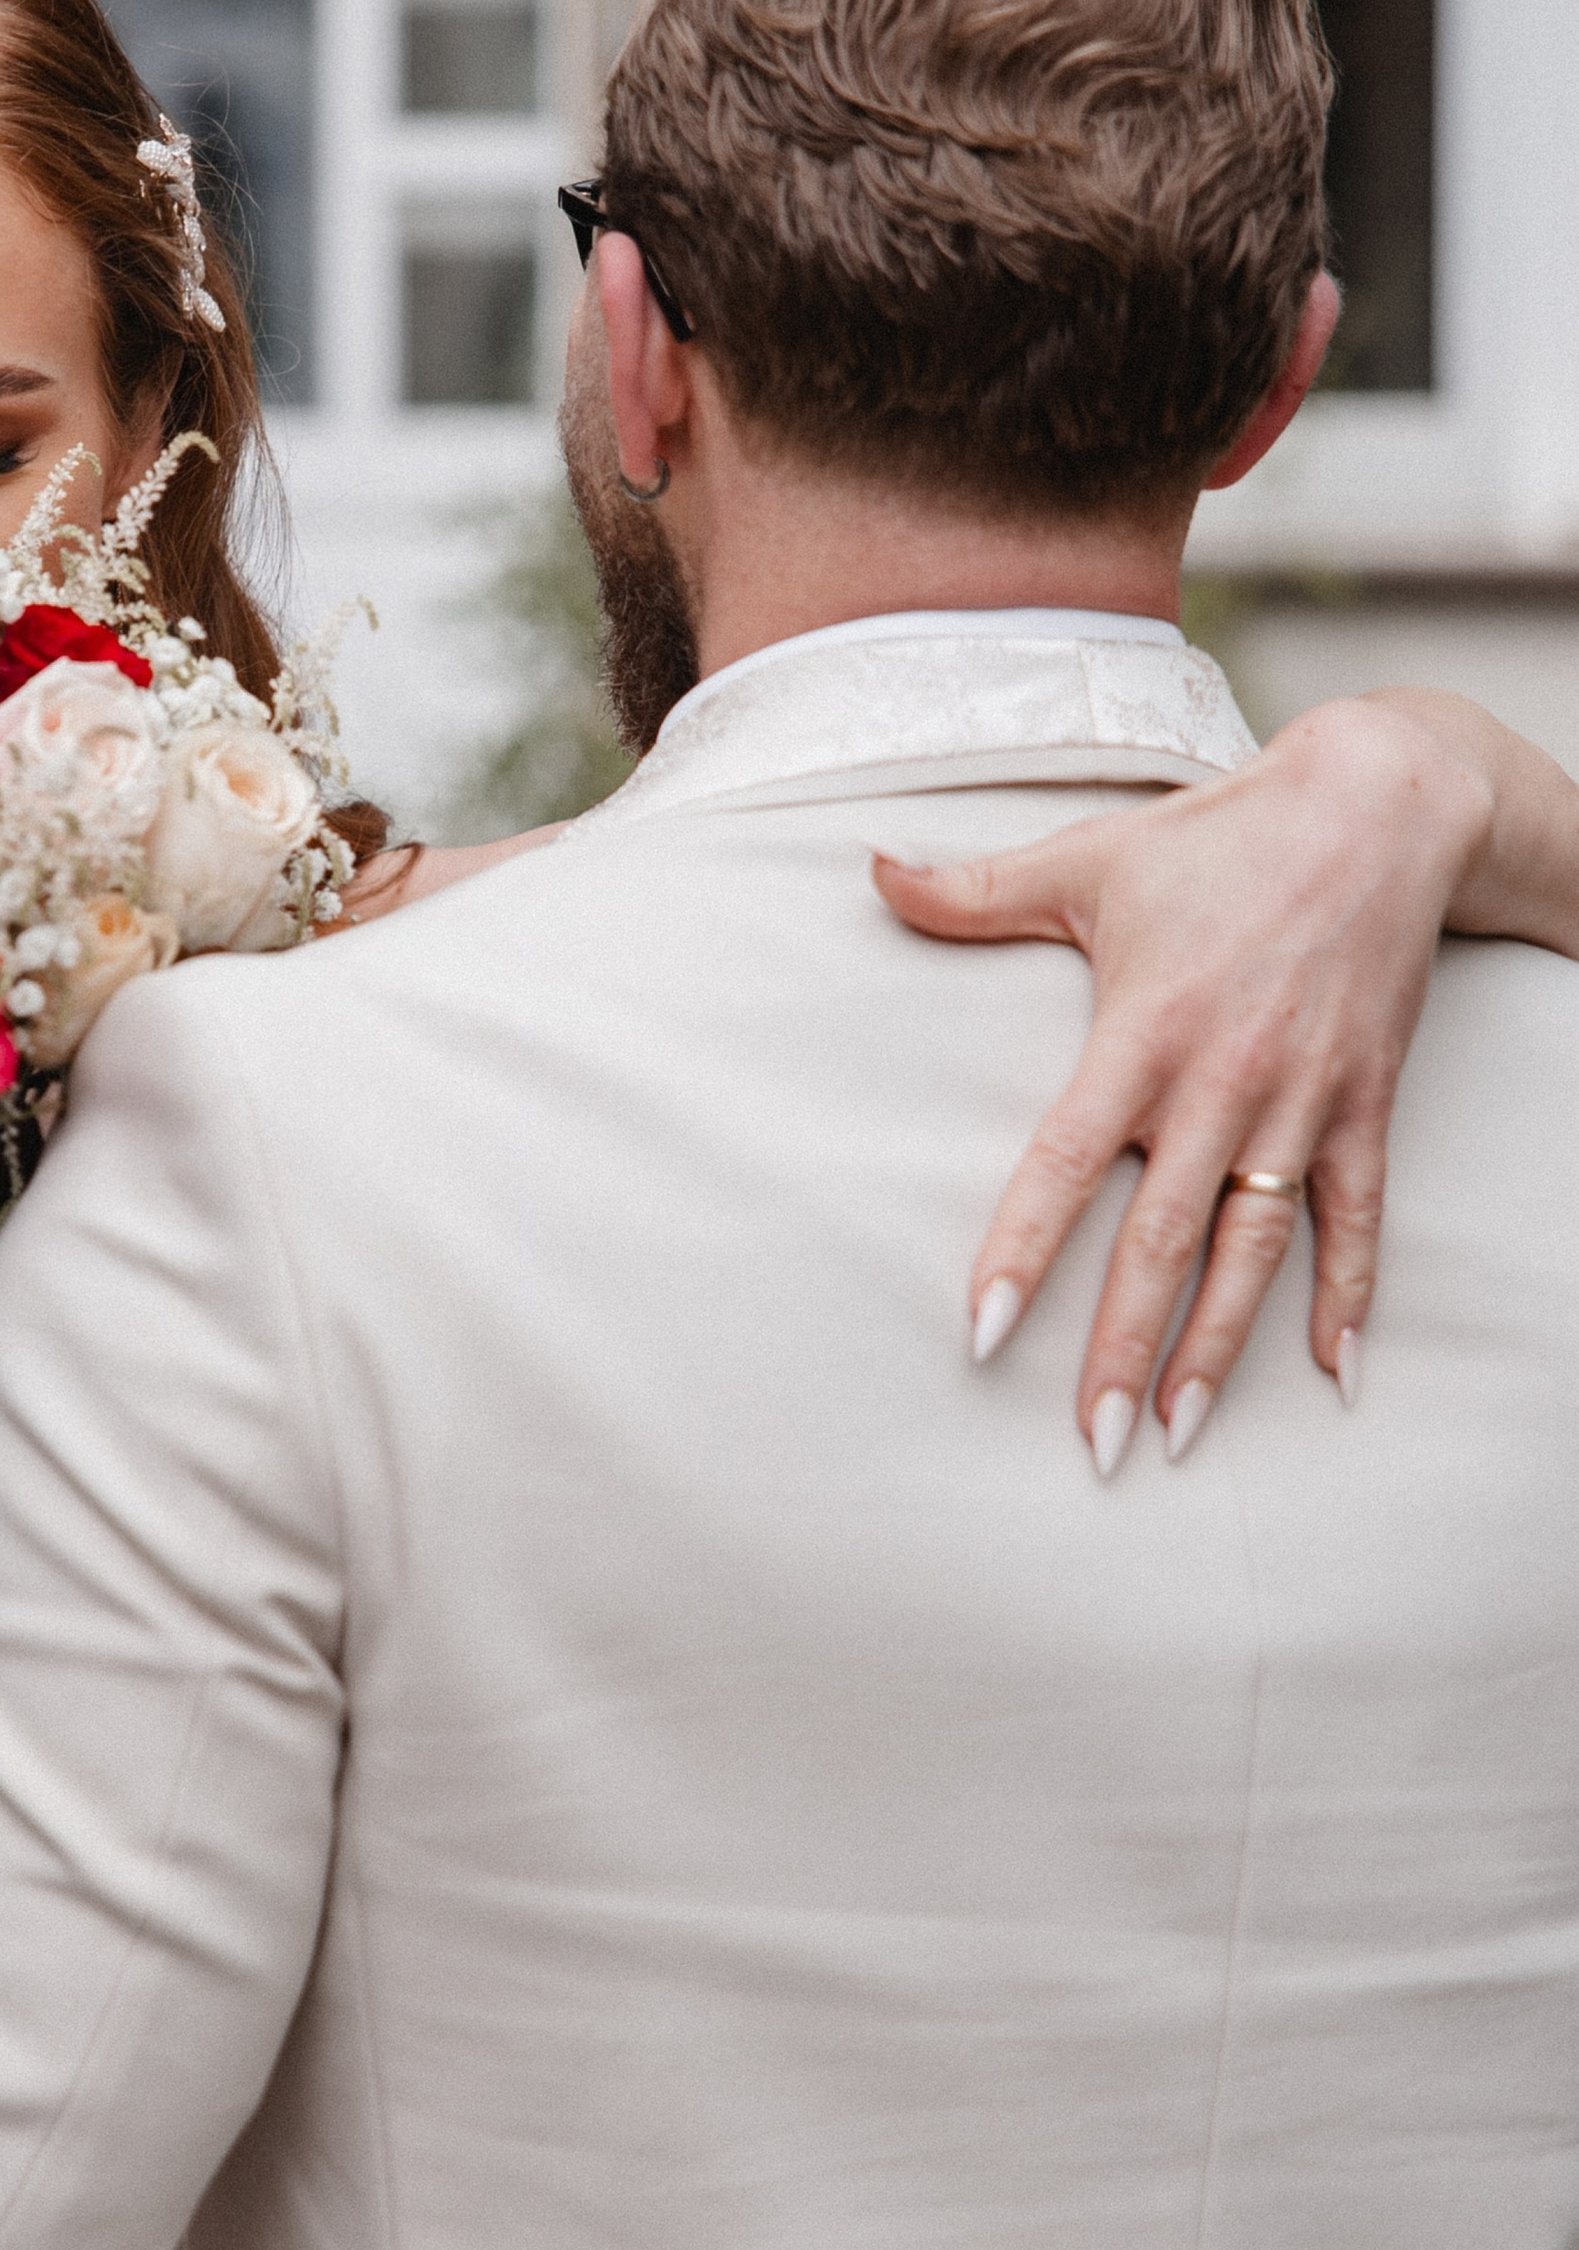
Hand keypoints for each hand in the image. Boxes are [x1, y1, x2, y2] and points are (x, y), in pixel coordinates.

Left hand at [875, 699, 1494, 1465]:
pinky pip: (1358, 1217)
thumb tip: (869, 869)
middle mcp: (1221, 1083)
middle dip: (1124, 1348)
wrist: (1381, 806)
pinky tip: (1336, 1372)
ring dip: (1220, 1347)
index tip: (983, 1334)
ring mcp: (1299, 1101)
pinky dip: (1351, 1294)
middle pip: (1162, 1239)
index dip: (1024, 1251)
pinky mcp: (1363, 1104)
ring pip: (1254, 1249)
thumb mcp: (1087, 859)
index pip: (1065, 1164)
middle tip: (1093, 1442)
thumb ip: (972, 890)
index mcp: (1141, 1034)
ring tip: (1182, 1433)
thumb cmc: (1221, 835)